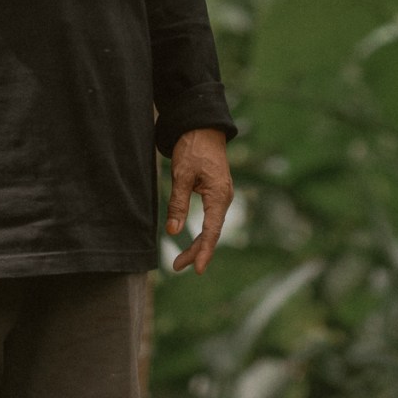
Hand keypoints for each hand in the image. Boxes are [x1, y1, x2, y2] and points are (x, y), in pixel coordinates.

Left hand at [165, 127, 233, 274]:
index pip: (212, 230)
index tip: (198, 268)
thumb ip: (178, 203)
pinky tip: (192, 241)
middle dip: (196, 251)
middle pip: (211, 233)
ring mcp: (222, 197)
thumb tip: (173, 230)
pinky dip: (201, 232)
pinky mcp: (216, 194)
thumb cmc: (193, 148)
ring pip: (211, 227)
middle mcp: (224, 199)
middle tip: (177, 266)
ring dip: (197, 244)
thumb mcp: (182, 174)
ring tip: (180, 260)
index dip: (204, 250)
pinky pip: (210, 219)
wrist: (203, 128)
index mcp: (218, 195)